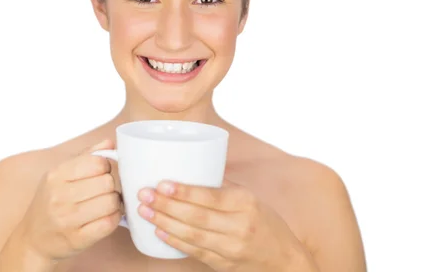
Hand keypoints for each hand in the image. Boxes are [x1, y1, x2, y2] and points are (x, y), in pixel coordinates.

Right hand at [19, 139, 122, 260]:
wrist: (32, 240)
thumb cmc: (50, 203)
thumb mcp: (60, 175)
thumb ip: (86, 156)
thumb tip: (110, 143)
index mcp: (56, 175)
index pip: (97, 162)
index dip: (106, 167)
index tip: (101, 173)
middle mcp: (59, 196)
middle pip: (107, 182)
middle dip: (111, 186)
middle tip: (105, 191)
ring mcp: (67, 219)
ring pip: (111, 202)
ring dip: (115, 203)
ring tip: (107, 204)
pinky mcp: (77, 239)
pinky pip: (109, 223)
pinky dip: (113, 218)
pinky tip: (106, 217)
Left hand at [137, 180, 309, 270]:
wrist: (284, 261)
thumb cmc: (266, 224)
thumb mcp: (251, 199)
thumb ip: (223, 186)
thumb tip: (190, 166)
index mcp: (246, 203)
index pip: (211, 197)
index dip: (184, 192)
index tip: (162, 184)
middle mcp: (239, 226)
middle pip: (196, 216)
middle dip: (166, 205)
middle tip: (145, 195)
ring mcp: (230, 248)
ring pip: (191, 235)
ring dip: (164, 222)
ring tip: (145, 211)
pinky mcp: (223, 264)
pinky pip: (194, 251)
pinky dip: (174, 241)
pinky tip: (159, 231)